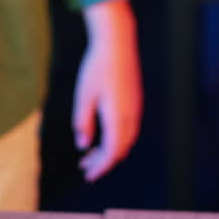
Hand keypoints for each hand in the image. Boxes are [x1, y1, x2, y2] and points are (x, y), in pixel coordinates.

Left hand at [73, 0, 142, 181]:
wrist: (117, 42)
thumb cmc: (97, 67)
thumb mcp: (84, 96)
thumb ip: (83, 123)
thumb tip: (83, 145)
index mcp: (117, 116)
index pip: (112, 152)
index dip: (101, 167)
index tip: (89, 176)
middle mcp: (130, 115)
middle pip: (121, 149)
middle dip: (103, 161)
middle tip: (84, 166)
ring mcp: (135, 107)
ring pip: (126, 139)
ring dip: (110, 150)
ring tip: (90, 153)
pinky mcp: (135, 100)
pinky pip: (129, 128)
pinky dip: (116, 138)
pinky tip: (102, 134)